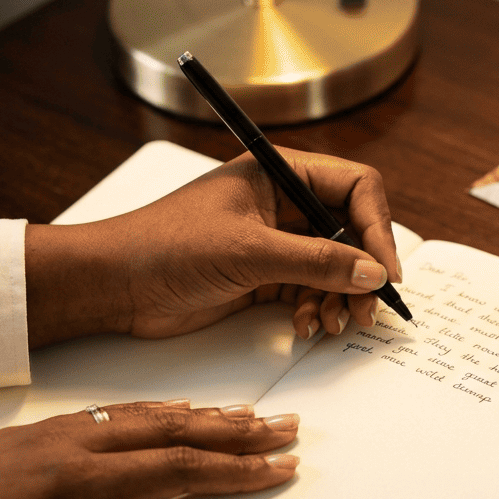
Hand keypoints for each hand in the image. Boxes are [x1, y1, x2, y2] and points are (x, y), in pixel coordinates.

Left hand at [0, 400, 298, 498]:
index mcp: (72, 480)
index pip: (176, 471)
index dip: (234, 470)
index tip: (277, 467)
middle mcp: (67, 444)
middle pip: (171, 430)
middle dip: (235, 429)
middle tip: (283, 425)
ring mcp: (49, 433)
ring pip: (145, 414)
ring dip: (201, 414)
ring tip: (245, 414)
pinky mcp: (34, 433)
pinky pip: (113, 411)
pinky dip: (156, 410)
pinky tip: (171, 410)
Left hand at [25, 148, 401, 347]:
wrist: (114, 285)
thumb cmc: (165, 246)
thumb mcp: (248, 252)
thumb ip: (316, 262)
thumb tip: (372, 273)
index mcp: (280, 172)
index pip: (355, 186)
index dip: (376, 227)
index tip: (384, 269)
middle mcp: (283, 203)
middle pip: (351, 230)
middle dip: (362, 271)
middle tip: (367, 308)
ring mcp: (275, 241)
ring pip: (335, 266)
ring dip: (342, 297)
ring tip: (334, 323)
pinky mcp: (264, 275)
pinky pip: (311, 290)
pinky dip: (317, 309)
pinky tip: (307, 326)